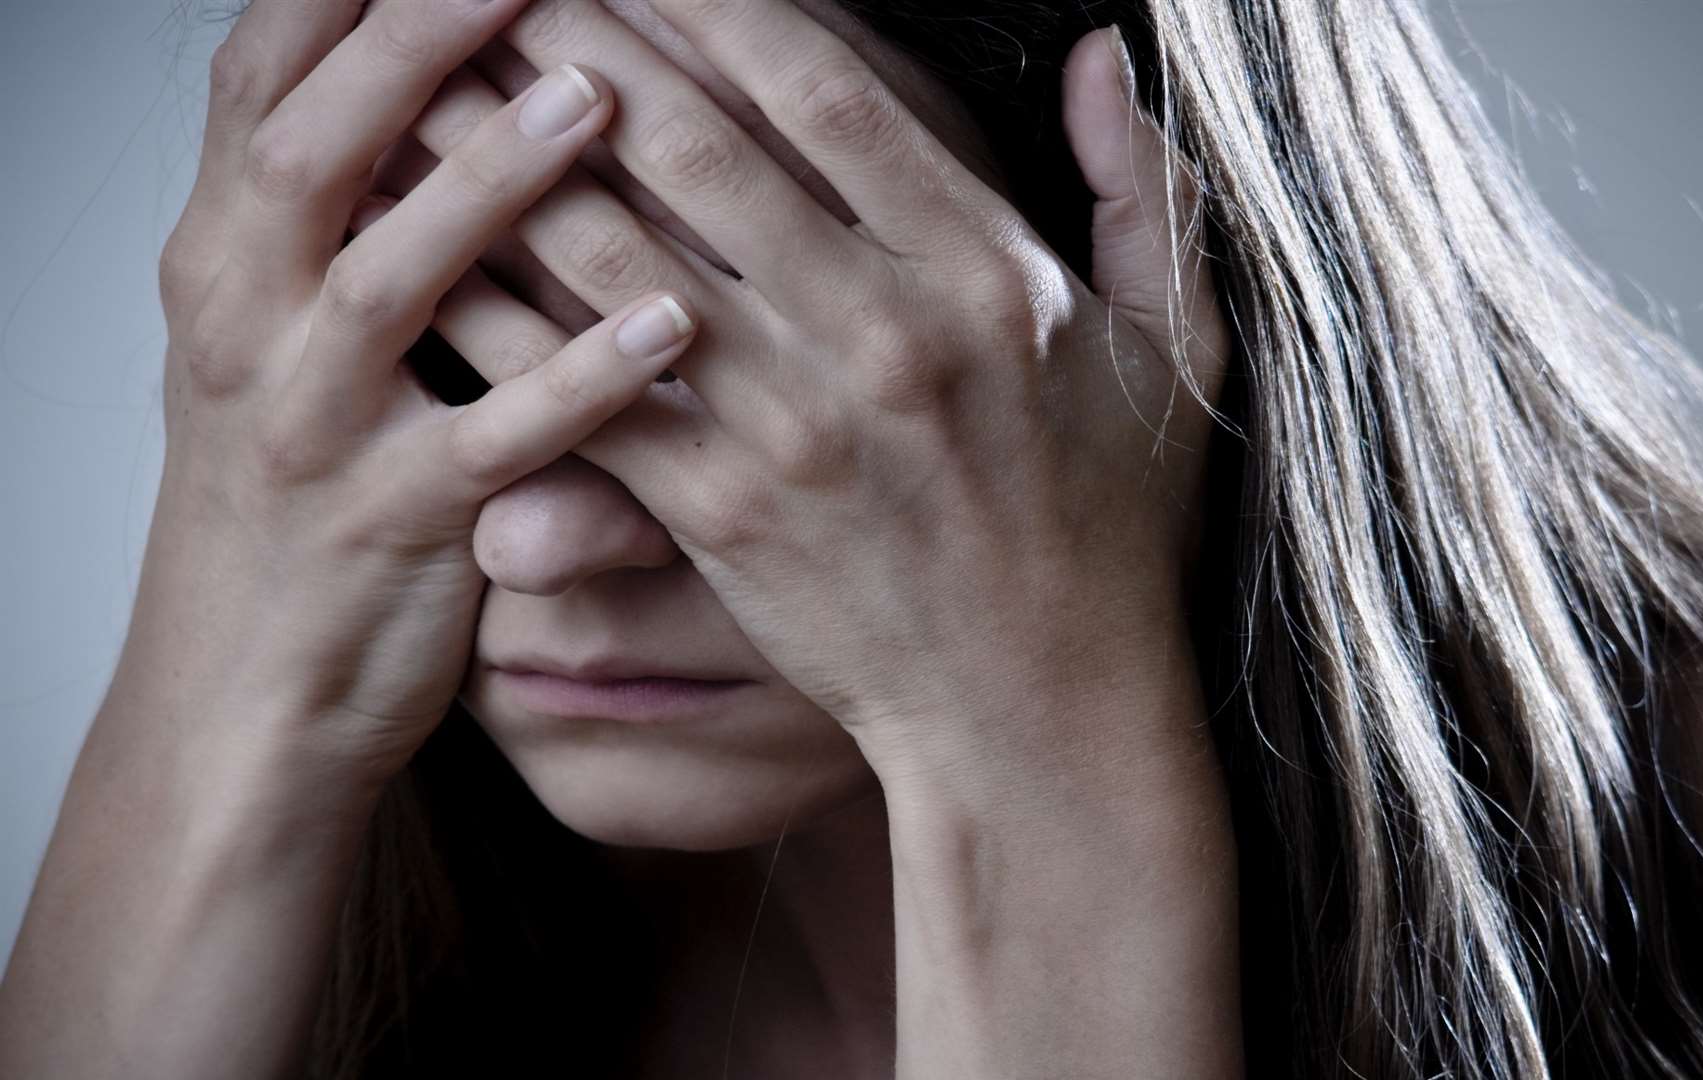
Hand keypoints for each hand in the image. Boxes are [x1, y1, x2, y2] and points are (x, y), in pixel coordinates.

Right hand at [138, 0, 694, 782]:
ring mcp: (307, 426)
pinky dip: (575, 382)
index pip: (263, 80)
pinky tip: (665, 326)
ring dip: (491, 180)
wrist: (240, 692)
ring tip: (595, 98)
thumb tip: (424, 71)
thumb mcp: (274, 337)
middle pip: (315, 145)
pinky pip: (490, 442)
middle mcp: (242, 322)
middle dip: (417, 40)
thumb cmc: (290, 496)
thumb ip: (338, 215)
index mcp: (223, 255)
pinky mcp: (389, 526)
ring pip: (390, 279)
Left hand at [410, 0, 1228, 774]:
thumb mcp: (1171, 349)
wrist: (1041, 704)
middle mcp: (881, 333)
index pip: (825, 87)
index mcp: (986, 272)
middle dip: (575, 38)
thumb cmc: (1109, 525)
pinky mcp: (720, 513)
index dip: (712, 1)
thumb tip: (1105, 53)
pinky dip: (496, 315)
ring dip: (503, 152)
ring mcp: (792, 426)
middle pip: (690, 143)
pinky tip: (426, 252)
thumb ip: (1138, 190)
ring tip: (424, 80)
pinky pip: (581, 390)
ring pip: (611, 253)